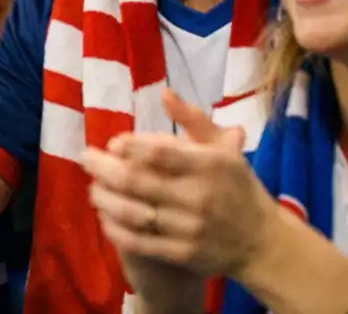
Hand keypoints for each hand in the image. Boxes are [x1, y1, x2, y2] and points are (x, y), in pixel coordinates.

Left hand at [83, 90, 271, 281]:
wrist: (263, 243)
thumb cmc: (237, 187)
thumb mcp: (225, 149)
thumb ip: (194, 120)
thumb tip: (164, 93)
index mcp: (210, 166)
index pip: (158, 152)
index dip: (128, 145)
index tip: (111, 142)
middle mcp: (199, 197)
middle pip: (137, 182)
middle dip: (103, 168)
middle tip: (85, 158)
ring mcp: (190, 229)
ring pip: (133, 213)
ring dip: (104, 199)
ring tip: (92, 188)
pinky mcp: (184, 255)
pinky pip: (140, 242)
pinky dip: (116, 229)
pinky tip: (104, 218)